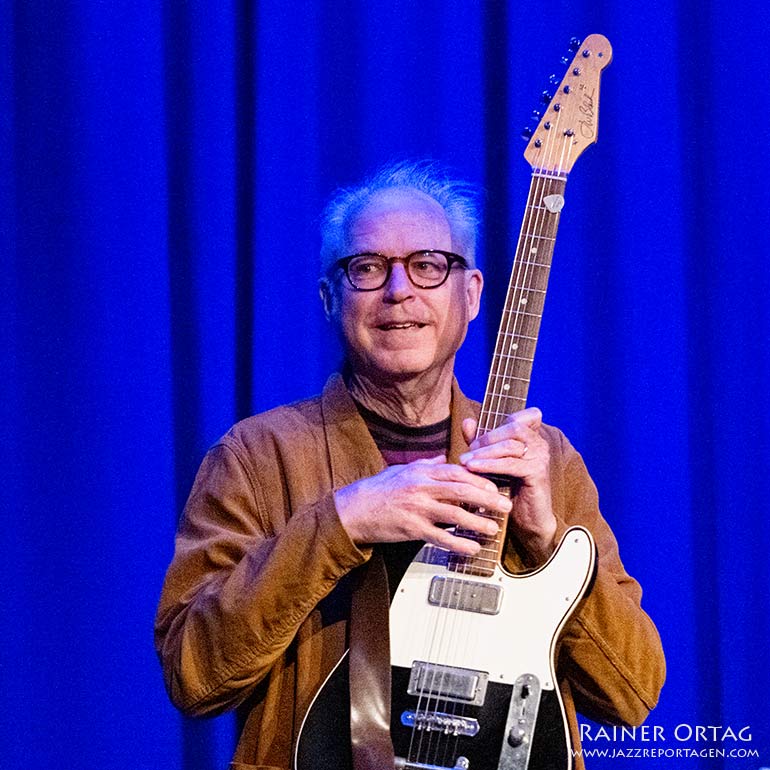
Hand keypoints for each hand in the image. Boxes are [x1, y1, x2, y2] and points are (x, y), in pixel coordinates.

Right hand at [334, 455, 512, 555]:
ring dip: (477, 522)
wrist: (353, 510)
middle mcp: (421, 488)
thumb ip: (426, 464)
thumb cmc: (377, 490)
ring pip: (454, 514)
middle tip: (505, 506)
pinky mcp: (412, 529)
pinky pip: (440, 537)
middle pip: (461, 491)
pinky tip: (472, 548)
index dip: (479, 479)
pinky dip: (458, 544)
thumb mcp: (402, 470)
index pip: (457, 472)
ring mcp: (417, 509)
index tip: (496, 486)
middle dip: (487, 498)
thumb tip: (444, 459)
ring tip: (494, 529)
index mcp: (421, 472)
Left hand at [460, 407, 556, 561]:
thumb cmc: (509, 488)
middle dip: (486, 438)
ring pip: (510, 445)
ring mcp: (541, 458)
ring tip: (465, 461)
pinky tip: (474, 469)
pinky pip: (511, 464)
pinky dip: (490, 465)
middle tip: (467, 451)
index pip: (527, 415)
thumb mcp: (493, 461)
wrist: (528, 519)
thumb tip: (467, 421)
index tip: (481, 435)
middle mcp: (540, 444)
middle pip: (513, 427)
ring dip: (484, 452)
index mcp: (533, 437)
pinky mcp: (537, 474)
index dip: (505, 418)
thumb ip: (480, 441)